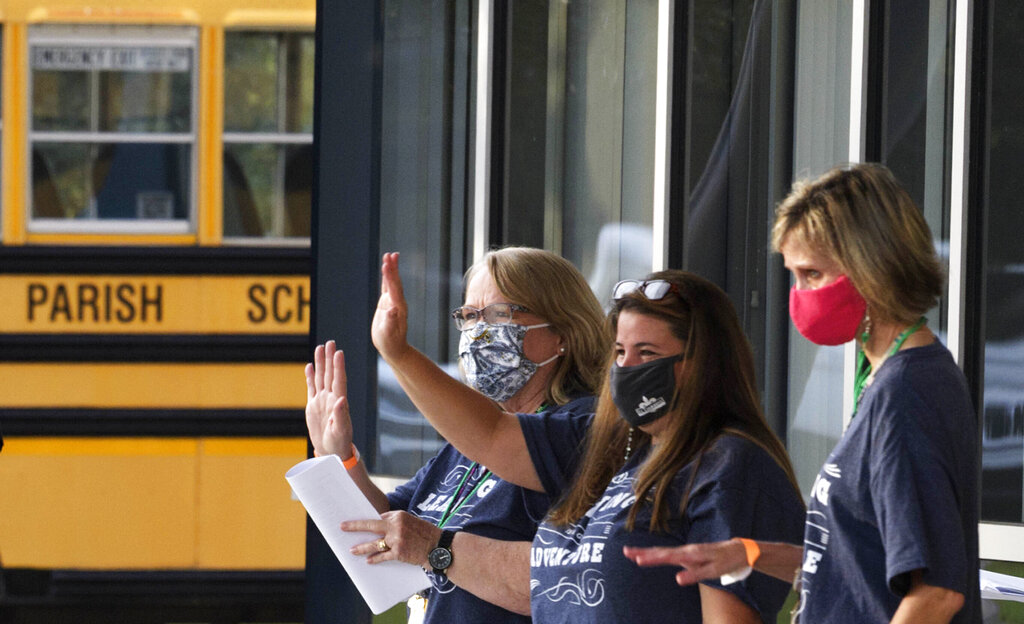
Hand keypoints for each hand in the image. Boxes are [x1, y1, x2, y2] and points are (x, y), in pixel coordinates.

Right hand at [305, 340, 353, 458]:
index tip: (339, 353)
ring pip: (321, 377)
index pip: (339, 380)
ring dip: (321, 363)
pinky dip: (310, 376)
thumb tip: (342, 400)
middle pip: (330, 374)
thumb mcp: (341, 431)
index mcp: (339, 402)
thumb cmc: (339, 442)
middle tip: (330, 343)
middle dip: (329, 358)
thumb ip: (341, 416)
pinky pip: (312, 387)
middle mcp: (331, 398)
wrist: (331, 451)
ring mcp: (322, 400)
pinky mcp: (314, 405)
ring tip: (320, 348)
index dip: (339, 366)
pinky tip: (310, 366)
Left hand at [343, 511, 441, 567]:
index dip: (369, 521)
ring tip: (352, 550)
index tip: (356, 522)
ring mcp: (397, 539)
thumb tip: (382, 523)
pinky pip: (383, 556)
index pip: (380, 517)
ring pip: (374, 543)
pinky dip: (375, 559)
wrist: (439, 548)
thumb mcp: (413, 522)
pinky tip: (368, 561)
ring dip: (361, 547)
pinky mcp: (399, 553)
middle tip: (343, 527)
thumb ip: (398, 522)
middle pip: (371, 525)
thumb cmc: (427, 535)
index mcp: (399, 515)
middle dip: (355, 526)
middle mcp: (396, 526)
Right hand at [370, 252, 411, 364]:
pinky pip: (387, 287)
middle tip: (390, 254)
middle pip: (394, 282)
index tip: (386, 265)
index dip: (390, 277)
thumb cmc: (391, 343)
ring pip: (392, 282)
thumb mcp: (389, 334)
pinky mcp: (388, 304)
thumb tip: (392, 310)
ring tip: (390, 256)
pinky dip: (386, 277)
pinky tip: (386, 269)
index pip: (393, 289)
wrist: (394, 348)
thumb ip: (390, 322)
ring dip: (391, 269)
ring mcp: (393, 302)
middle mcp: (397, 302)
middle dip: (392, 268)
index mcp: (398, 308)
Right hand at [623, 539, 747, 586]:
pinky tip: (652, 555)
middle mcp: (686, 550)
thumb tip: (677, 580)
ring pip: (664, 551)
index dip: (651, 558)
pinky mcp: (689, 553)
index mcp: (690, 554)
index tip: (637, 559)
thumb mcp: (714, 570)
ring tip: (632, 553)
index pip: (666, 556)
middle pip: (661, 552)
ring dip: (647, 552)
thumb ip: (695, 575)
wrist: (739, 551)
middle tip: (625, 552)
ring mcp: (687, 550)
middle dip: (642, 552)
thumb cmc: (726, 561)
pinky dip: (658, 553)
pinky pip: (670, 553)